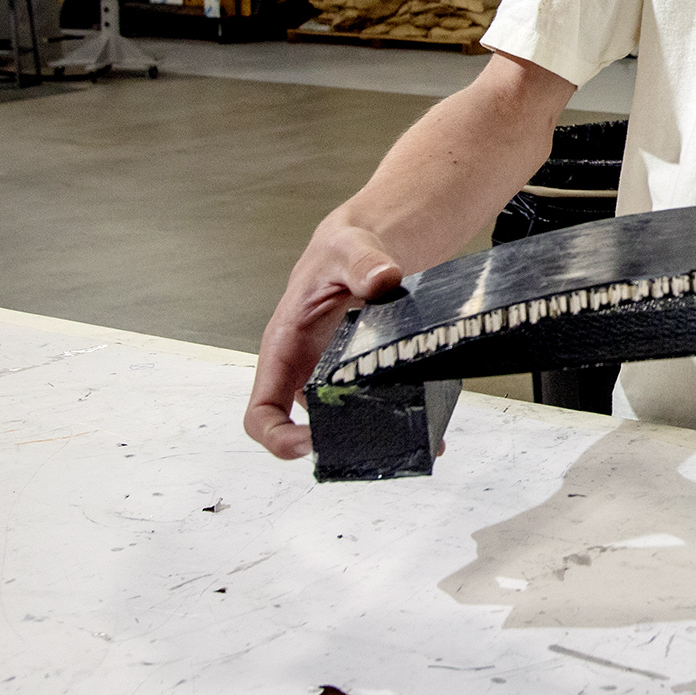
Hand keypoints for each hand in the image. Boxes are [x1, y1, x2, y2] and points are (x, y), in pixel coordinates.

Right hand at [244, 222, 409, 458]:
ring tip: (414, 442)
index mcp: (285, 349)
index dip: (277, 435)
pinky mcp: (366, 377)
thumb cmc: (341, 249)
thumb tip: (384, 278)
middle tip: (374, 446)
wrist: (367, 249)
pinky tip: (434, 432)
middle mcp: (308, 372)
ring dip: (375, 440)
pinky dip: (403, 420)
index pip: (261, 410)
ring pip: (346, 425)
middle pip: (306, 430)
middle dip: (337, 445)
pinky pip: (378, 408)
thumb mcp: (348, 247)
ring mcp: (336, 379)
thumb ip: (362, 262)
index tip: (308, 441)